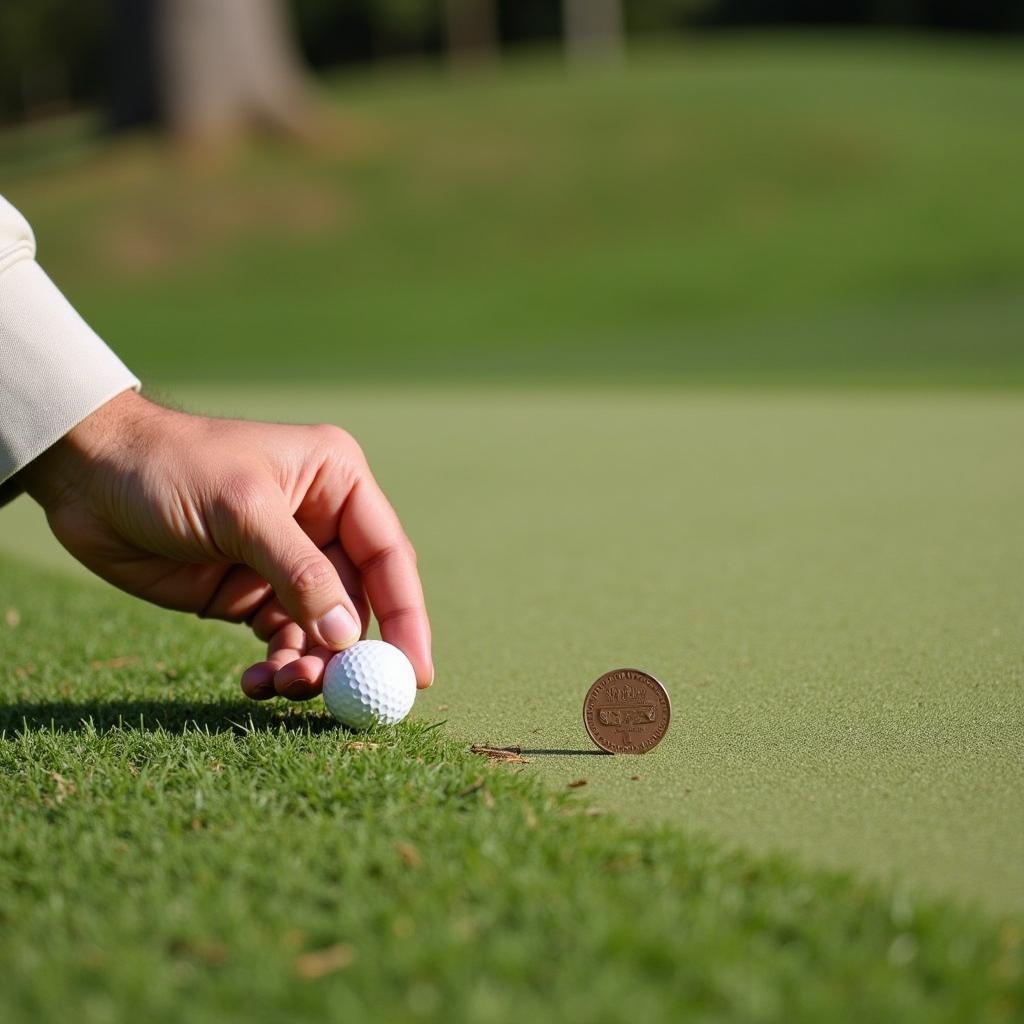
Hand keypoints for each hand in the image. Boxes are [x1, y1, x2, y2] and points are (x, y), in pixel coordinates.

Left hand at [22, 390, 432, 699]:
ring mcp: (285, 563)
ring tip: (281, 687)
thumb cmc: (171, 468)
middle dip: (351, 653)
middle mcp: (321, 523)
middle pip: (360, 602)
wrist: (87, 477)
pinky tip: (253, 682)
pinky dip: (274, 668)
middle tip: (342, 698)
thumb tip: (347, 639)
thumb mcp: (242, 511)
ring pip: (321, 631)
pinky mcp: (250, 594)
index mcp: (338, 483)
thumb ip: (300, 573)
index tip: (414, 675)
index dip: (407, 619)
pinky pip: (281, 641)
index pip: (388, 558)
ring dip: (309, 666)